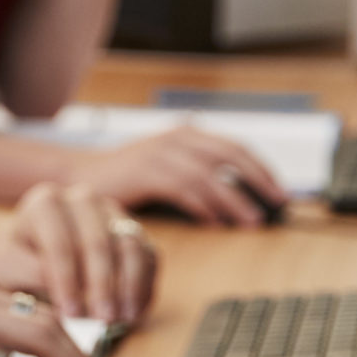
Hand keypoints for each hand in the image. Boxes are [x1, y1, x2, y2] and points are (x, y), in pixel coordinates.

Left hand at [0, 181, 155, 323]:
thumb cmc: (18, 261)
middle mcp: (82, 199)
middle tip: (101, 319)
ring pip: (129, 246)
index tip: (69, 312)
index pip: (60, 244)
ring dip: (128, 286)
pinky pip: (148, 256)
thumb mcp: (9, 267)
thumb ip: (30, 273)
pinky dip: (143, 285)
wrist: (35, 253)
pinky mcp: (134, 230)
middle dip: (101, 285)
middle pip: (98, 243)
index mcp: (45, 203)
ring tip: (120, 318)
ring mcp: (112, 212)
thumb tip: (65, 288)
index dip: (66, 280)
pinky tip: (134, 312)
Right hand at [65, 126, 284, 225]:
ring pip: (208, 175)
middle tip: (277, 203)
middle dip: (258, 181)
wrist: (78, 177)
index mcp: (185, 134)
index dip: (262, 169)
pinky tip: (214, 221)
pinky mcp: (143, 171)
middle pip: (229, 156)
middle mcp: (175, 138)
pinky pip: (182, 188)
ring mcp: (158, 153)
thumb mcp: (166, 167)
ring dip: (234, 200)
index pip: (235, 147)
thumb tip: (239, 195)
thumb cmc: (125, 179)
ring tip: (250, 221)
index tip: (279, 191)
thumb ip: (198, 173)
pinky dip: (202, 205)